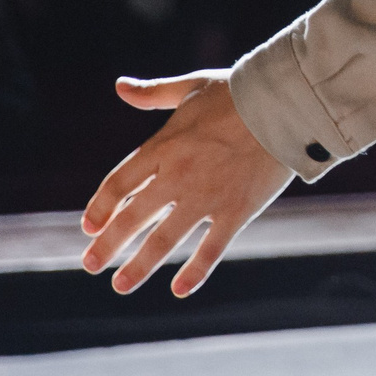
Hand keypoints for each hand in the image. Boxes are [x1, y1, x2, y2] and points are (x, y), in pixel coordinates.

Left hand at [80, 71, 295, 297]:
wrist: (286, 103)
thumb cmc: (238, 91)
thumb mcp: (191, 88)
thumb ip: (153, 93)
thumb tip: (120, 86)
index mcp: (164, 146)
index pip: (119, 183)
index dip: (100, 207)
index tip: (89, 227)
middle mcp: (178, 176)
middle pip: (132, 217)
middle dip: (108, 244)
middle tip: (91, 265)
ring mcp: (206, 196)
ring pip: (164, 239)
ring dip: (139, 265)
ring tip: (121, 284)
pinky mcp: (236, 210)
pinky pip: (211, 248)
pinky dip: (195, 271)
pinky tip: (179, 289)